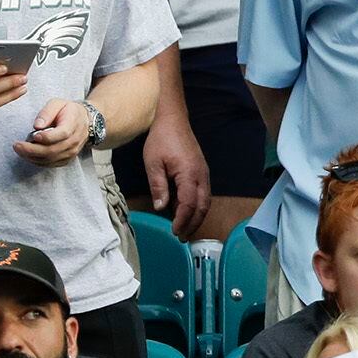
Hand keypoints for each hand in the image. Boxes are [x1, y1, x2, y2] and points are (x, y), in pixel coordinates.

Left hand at [13, 99, 88, 166]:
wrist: (84, 121)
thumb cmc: (68, 111)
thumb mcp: (58, 103)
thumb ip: (47, 112)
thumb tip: (37, 126)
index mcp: (73, 124)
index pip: (62, 134)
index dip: (47, 137)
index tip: (33, 136)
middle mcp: (74, 141)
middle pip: (53, 150)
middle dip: (32, 150)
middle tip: (16, 145)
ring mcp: (72, 151)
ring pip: (50, 159)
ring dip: (32, 157)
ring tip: (19, 150)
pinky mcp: (67, 158)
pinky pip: (51, 164)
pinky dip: (37, 161)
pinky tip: (28, 155)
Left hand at [140, 109, 211, 237]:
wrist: (173, 120)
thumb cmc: (161, 140)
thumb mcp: (153, 163)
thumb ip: (158, 186)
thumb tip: (161, 207)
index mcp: (189, 174)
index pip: (189, 204)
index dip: (182, 220)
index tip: (174, 231)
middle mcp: (201, 176)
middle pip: (202, 206)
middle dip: (193, 223)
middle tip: (182, 236)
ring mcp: (203, 174)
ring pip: (205, 201)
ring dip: (196, 216)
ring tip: (184, 228)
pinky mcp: (201, 172)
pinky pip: (202, 193)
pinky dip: (196, 206)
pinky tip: (184, 211)